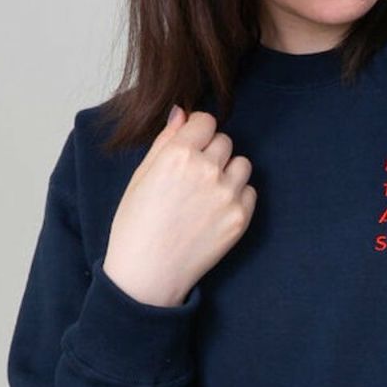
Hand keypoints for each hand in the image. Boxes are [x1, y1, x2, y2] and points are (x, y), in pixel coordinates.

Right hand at [102, 105, 256, 306]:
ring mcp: (227, 195)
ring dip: (228, 172)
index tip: (192, 146)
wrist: (148, 274)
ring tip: (207, 193)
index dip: (198, 132)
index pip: (206, 121)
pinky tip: (215, 211)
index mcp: (178, 155)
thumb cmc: (136, 225)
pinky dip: (238, 197)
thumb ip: (165, 141)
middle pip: (225, 141)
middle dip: (212, 153)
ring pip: (242, 165)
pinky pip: (250, 192)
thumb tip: (182, 113)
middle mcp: (206, 170)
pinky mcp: (240, 218)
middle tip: (194, 177)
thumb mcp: (141, 176)